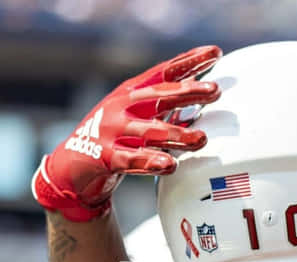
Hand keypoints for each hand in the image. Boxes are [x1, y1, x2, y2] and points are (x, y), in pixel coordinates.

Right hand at [32, 45, 221, 220]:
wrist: (72, 164)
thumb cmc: (117, 136)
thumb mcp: (140, 113)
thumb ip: (168, 103)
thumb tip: (205, 88)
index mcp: (133, 93)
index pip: (165, 73)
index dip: (189, 62)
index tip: (215, 53)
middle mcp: (122, 106)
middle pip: (159, 96)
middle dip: (188, 92)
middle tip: (215, 90)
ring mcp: (112, 130)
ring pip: (150, 131)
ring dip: (177, 134)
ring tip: (202, 138)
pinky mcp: (106, 157)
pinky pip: (132, 160)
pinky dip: (151, 162)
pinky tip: (170, 165)